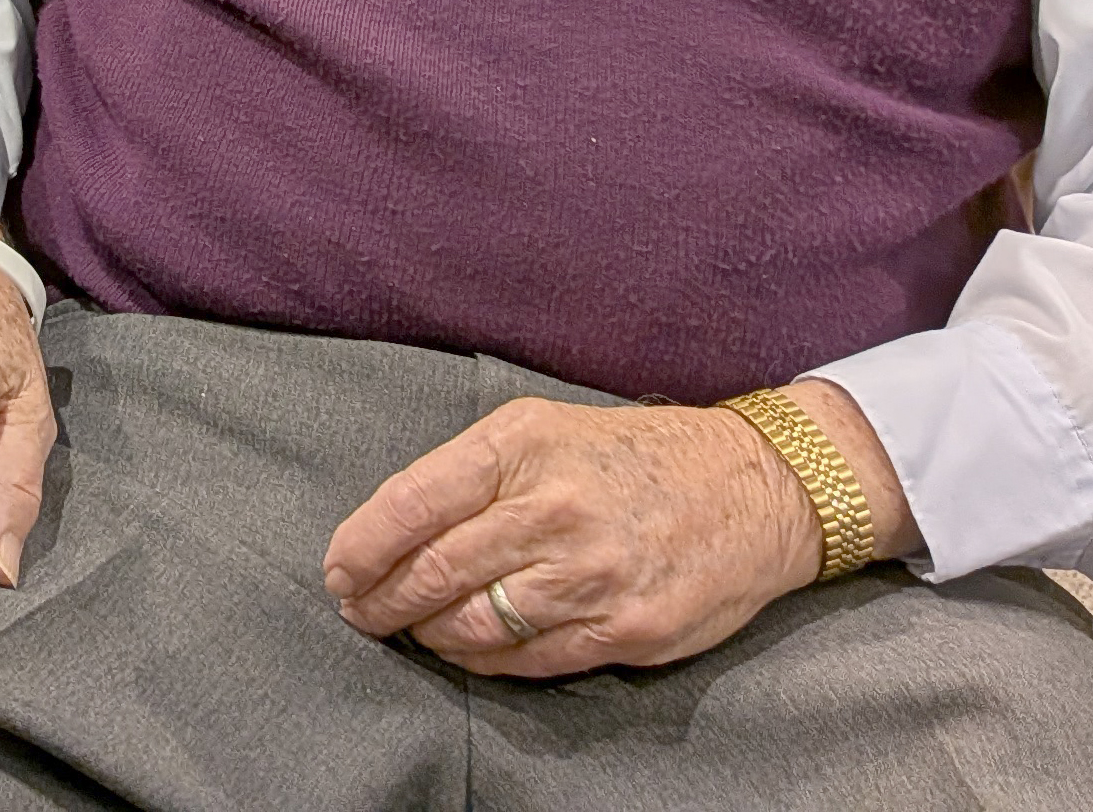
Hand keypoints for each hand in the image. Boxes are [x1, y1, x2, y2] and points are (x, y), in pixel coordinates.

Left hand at [319, 381, 910, 676]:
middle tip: (360, 612)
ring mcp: (590, 573)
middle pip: (436, 570)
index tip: (337, 570)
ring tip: (413, 632)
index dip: (363, 545)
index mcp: (521, 445)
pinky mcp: (625, 628)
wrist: (754, 485)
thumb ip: (474, 473)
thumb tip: (395, 528)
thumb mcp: (546, 430)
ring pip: (477, 624)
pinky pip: (531, 660)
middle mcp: (552, 507)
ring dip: (430, 635)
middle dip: (384, 600)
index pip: (413, 501)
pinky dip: (487, 662)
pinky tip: (470, 653)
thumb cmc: (633, 455)